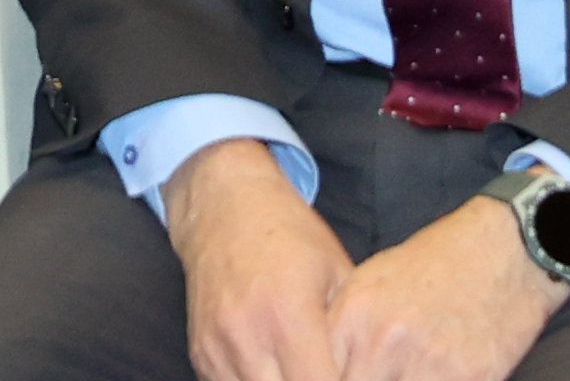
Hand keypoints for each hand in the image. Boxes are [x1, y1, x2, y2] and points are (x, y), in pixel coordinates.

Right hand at [170, 139, 356, 380]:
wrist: (224, 205)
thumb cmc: (290, 234)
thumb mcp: (336, 271)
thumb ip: (350, 331)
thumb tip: (368, 367)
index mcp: (290, 315)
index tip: (350, 375)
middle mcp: (248, 336)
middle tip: (326, 370)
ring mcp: (218, 347)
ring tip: (301, 370)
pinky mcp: (201, 352)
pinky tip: (273, 369)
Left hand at [329, 194, 569, 380]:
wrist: (507, 249)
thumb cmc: (436, 265)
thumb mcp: (372, 282)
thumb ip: (341, 331)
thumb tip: (321, 369)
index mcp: (353, 315)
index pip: (319, 375)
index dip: (327, 378)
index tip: (342, 374)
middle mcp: (383, 340)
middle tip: (384, 374)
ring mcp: (426, 362)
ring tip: (410, 372)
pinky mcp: (468, 379)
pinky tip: (439, 374)